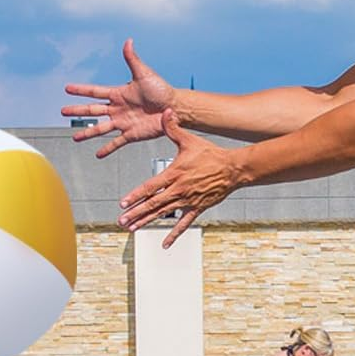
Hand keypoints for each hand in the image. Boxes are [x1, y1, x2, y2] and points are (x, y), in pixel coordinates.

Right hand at [62, 39, 176, 157]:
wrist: (174, 107)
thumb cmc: (161, 90)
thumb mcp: (144, 73)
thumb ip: (132, 59)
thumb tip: (128, 41)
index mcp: (118, 94)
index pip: (95, 92)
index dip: (81, 90)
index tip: (68, 89)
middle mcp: (118, 109)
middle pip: (93, 110)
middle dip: (77, 111)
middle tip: (63, 112)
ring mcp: (123, 122)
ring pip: (100, 128)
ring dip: (88, 133)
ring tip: (76, 138)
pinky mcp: (131, 134)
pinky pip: (116, 143)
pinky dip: (107, 149)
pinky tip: (98, 154)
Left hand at [117, 111, 240, 244]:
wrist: (232, 168)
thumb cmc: (211, 154)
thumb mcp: (189, 140)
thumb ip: (173, 128)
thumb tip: (165, 111)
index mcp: (174, 174)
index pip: (150, 187)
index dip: (136, 195)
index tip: (123, 203)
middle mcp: (178, 190)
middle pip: (153, 204)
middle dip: (136, 213)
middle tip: (122, 221)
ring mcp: (187, 201)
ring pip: (163, 214)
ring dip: (147, 221)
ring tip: (132, 228)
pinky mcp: (197, 208)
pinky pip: (183, 224)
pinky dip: (173, 235)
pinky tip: (164, 244)